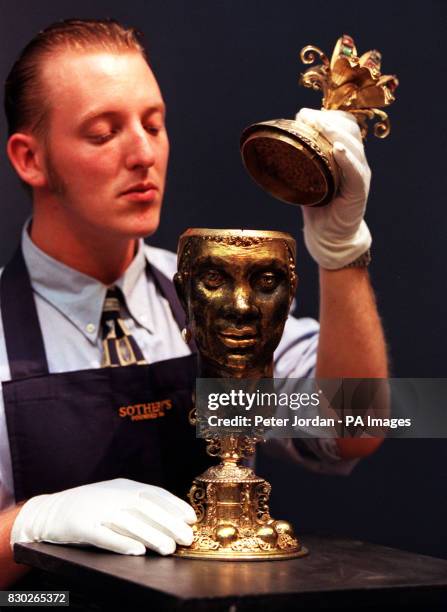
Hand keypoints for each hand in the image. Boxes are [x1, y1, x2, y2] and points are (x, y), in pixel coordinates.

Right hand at [11, 478, 195, 555]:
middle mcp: (112, 495)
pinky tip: (137, 551)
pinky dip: (121, 543)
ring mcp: (96, 509)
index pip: (154, 493)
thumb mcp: (115, 497)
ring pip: (129, 522)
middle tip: (186, 538)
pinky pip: (103, 535)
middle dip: (169, 523)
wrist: (48, 511)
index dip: (174, 505)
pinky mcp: (81, 526)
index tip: (191, 518)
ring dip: (151, 536)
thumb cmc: (90, 507)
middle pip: (146, 508)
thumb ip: (138, 504)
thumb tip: (171, 518)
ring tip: (169, 549)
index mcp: (124, 486)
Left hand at [295, 108, 371, 268]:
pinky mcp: (359, 192)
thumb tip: (279, 145)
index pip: (344, 126)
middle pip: (350, 130)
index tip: (304, 113)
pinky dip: (348, 159)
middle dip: (328, 119)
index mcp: (346, 156)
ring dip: (336, 133)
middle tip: (306, 116)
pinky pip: (356, 172)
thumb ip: (302, 162)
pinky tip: (338, 150)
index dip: (327, 115)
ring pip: (354, 147)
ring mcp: (360, 176)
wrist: (330, 237)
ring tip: (320, 125)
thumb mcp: (308, 179)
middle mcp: (356, 162)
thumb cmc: (319, 208)